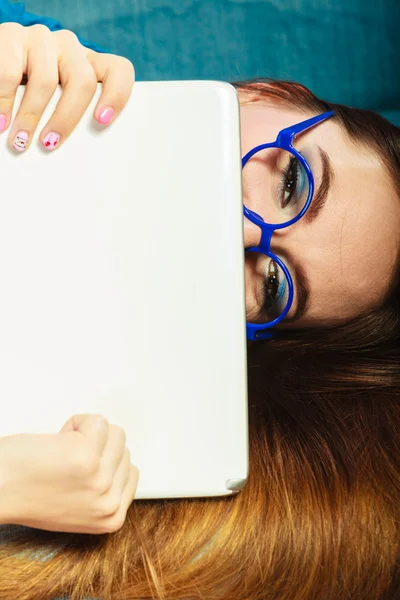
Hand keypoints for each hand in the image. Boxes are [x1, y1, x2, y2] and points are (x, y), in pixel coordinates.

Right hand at [0, 22, 133, 152]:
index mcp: (90, 65)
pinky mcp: (11, 36)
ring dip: (31, 115)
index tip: (102, 121)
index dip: (117, 95)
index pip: (119, 70)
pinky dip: (4, 102)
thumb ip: (72, 117)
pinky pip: (10, 72)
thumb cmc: (35, 95)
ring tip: (20, 140)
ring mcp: (42, 39)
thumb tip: (71, 159)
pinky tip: (2, 122)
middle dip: (66, 117)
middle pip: (82, 81)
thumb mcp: (58, 102)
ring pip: (46, 80)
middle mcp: (70, 47)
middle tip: (50, 144)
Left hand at [0, 414, 138, 533]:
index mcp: (110, 517)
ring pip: (115, 432)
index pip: (131, 472)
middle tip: (66, 462)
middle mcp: (108, 502)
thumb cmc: (24, 493)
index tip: (86, 466)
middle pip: (124, 450)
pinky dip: (77, 421)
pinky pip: (98, 420)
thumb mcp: (76, 506)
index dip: (105, 461)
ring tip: (62, 449)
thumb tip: (117, 462)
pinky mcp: (86, 455)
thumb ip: (101, 491)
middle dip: (96, 447)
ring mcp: (99, 479)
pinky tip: (58, 439)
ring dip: (87, 433)